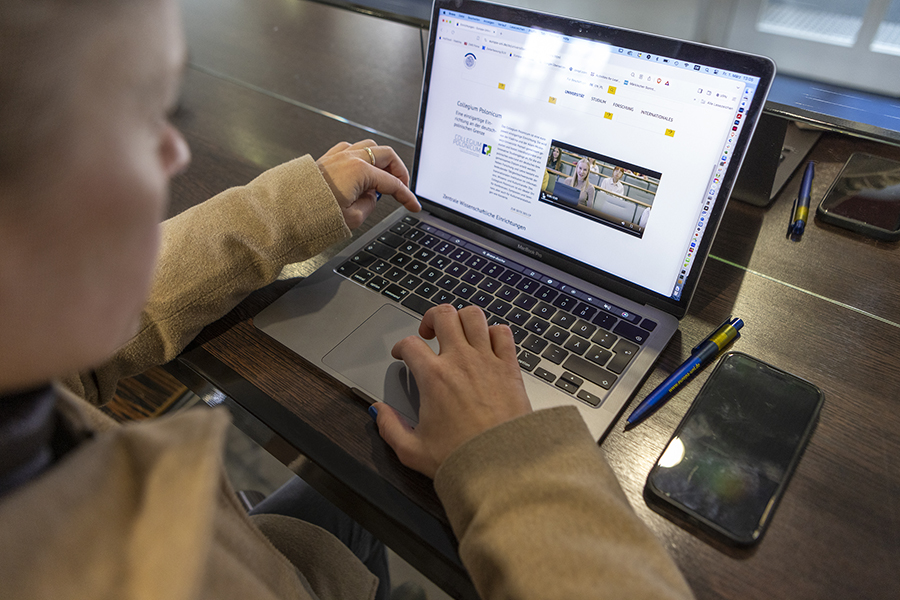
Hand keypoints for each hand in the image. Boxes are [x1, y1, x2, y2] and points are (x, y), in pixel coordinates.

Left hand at [316, 140, 420, 228]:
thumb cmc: (312, 214)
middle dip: (398, 171)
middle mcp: (349, 158)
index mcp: (359, 171)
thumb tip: (371, 198)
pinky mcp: (326, 158)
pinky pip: (350, 148)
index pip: (392, 183)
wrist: (285, 210)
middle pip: (386, 155)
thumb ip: (369, 205)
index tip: (412, 206)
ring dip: (381, 161)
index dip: (406, 196)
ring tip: (383, 178)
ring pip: (369, 147)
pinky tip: (361, 170)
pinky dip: (361, 157)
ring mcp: (337, 155)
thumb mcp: (352, 219)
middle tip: (402, 187)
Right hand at [373, 305, 532, 477]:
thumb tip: (378, 412)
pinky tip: (487, 344)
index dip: (400, 347)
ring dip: (462, 319)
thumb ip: (389, 427)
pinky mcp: (510, 367)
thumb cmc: (462, 458)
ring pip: (473, 316)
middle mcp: (460, 361)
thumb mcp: (412, 450)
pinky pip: (503, 333)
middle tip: (428, 333)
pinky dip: (493, 332)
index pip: (409, 344)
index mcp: (433, 378)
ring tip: (457, 331)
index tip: (402, 355)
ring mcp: (487, 360)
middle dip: (431, 318)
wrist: (501, 465)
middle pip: (443, 315)